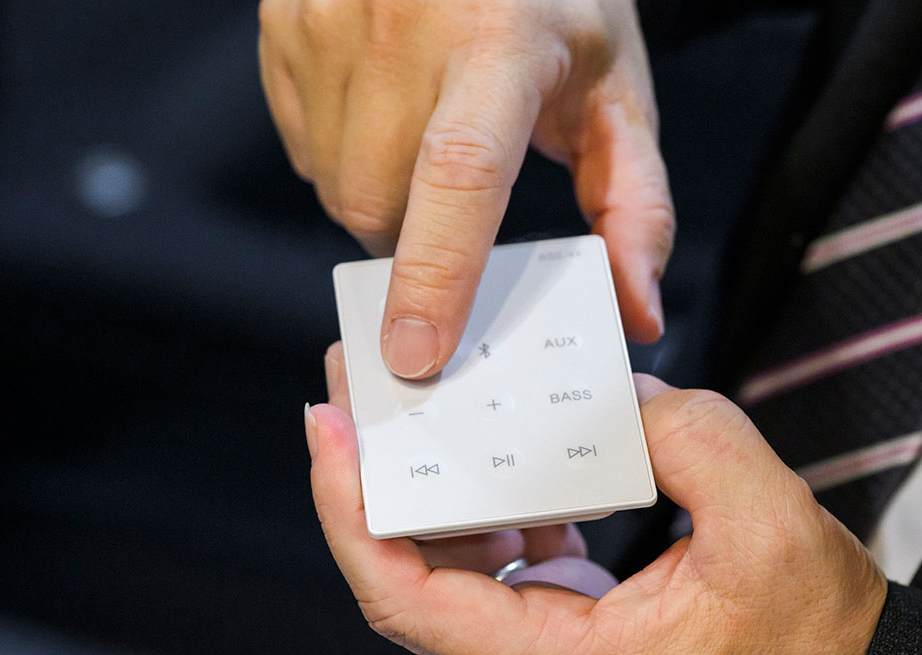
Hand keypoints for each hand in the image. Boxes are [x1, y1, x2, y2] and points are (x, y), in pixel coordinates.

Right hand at [260, 0, 673, 377]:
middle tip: (463, 197)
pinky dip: (343, 156)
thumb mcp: (613, 93)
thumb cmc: (554, 4)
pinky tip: (388, 111)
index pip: (459, 173)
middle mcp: (401, 19)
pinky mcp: (284, 21)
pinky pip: (304, 147)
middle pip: (380, 202)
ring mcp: (327, 15)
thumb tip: (637, 309)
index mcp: (500, 34)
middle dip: (415, 238)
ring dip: (379, 197)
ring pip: (334, 185)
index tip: (417, 352)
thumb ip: (637, 207)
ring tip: (427, 136)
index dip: (435, 274)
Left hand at [306, 362, 886, 654]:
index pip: (406, 597)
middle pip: (411, 577)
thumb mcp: (768, 524)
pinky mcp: (571, 638)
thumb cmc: (814, 650)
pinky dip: (493, 511)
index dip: (350, 511)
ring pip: (452, 574)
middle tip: (356, 392)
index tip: (326, 429)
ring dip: (432, 493)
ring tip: (423, 413)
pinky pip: (501, 573)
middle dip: (374, 481)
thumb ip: (688, 436)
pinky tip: (513, 459)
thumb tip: (617, 395)